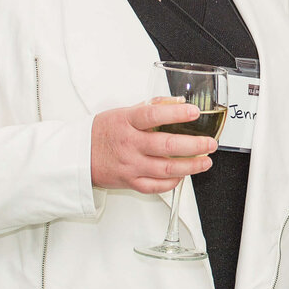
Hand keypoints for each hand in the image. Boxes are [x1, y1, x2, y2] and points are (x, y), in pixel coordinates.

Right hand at [90, 98, 216, 193]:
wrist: (78, 156)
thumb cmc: (103, 132)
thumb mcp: (123, 112)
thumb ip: (152, 106)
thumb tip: (178, 101)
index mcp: (126, 122)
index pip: (153, 115)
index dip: (175, 113)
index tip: (194, 112)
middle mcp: (129, 144)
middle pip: (166, 146)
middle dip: (194, 146)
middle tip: (210, 143)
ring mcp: (130, 165)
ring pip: (165, 169)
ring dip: (190, 166)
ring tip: (205, 161)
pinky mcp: (130, 182)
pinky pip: (156, 187)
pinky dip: (173, 182)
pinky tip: (184, 175)